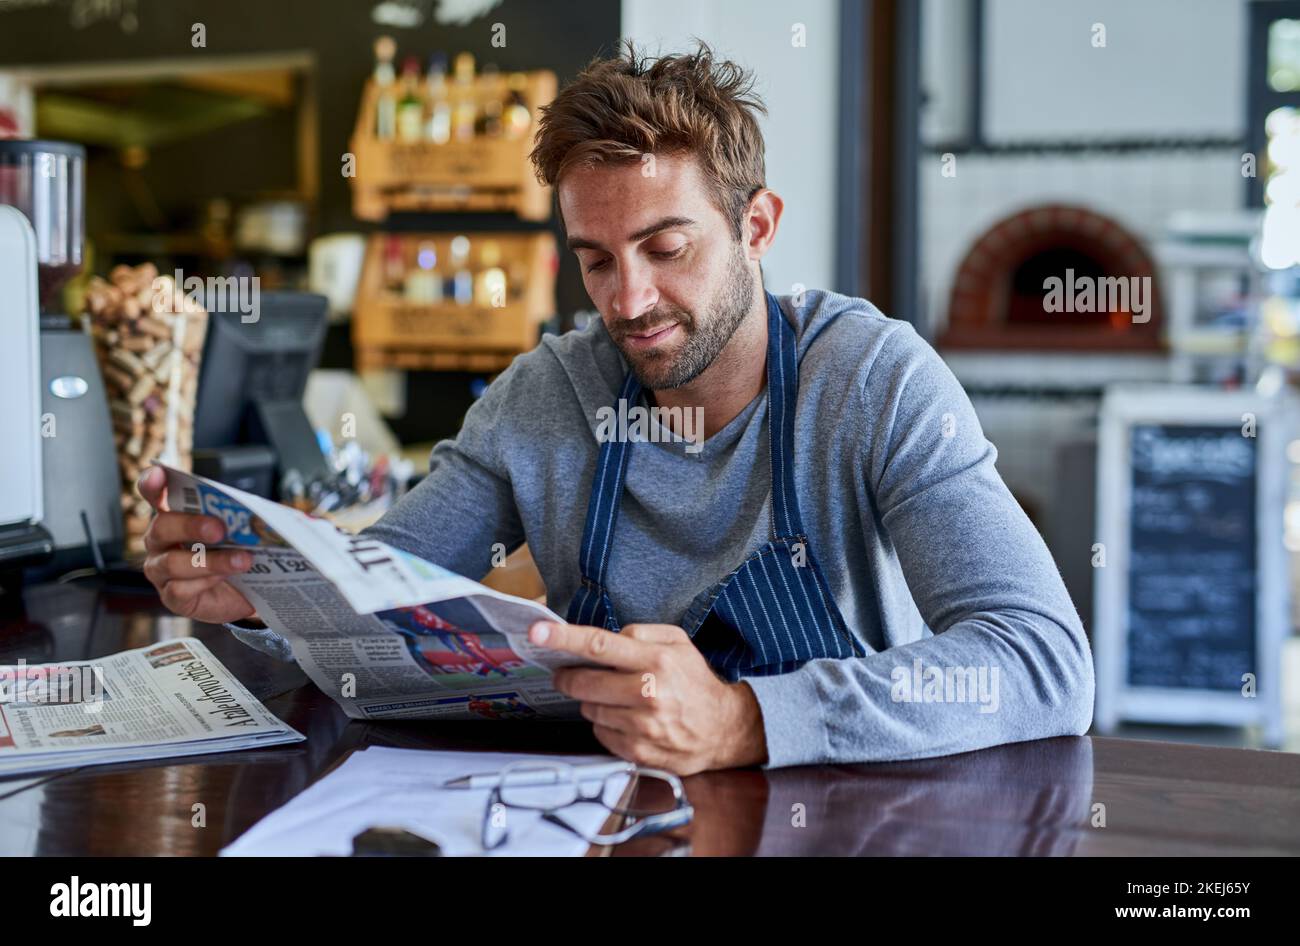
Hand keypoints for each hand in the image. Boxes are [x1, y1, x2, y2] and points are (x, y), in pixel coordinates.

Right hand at [138, 466, 256, 623]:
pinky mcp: (172, 596)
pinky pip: (179, 589)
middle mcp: (161, 541)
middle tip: (220, 529)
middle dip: (191, 525)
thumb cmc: (240, 552)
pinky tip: (225, 577)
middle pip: (162, 526)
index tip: (159, 474)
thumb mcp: (244, 530)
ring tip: (242, 560)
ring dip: (210, 560)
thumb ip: (244, 516)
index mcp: (175, 515)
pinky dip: (205, 581)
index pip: (154, 493)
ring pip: (172, 562)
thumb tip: (264, 509)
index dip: (152, 482)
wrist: (251, 592)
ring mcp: (161, 570)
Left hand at [530, 621, 767, 775]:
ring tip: (614, 697)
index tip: (538, 633)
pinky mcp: (636, 752)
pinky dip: (605, 723)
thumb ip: (641, 633)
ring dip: (592, 700)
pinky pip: (599, 733)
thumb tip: (606, 639)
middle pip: (584, 681)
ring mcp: (641, 727)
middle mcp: (648, 693)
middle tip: (568, 672)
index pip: (599, 645)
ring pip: (589, 708)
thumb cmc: (695, 682)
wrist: (723, 729)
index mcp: (657, 660)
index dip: (563, 639)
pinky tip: (624, 718)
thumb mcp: (678, 643)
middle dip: (568, 676)